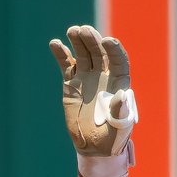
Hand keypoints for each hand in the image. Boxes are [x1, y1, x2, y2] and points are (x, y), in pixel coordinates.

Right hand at [49, 24, 136, 159]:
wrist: (95, 146)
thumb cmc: (113, 137)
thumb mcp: (120, 128)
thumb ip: (120, 111)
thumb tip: (121, 95)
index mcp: (120, 82)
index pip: (118, 60)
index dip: (114, 49)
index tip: (107, 41)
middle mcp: (104, 75)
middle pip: (100, 52)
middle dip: (92, 40)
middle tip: (84, 30)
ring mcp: (88, 76)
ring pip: (84, 53)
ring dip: (78, 41)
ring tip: (72, 31)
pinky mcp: (72, 82)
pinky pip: (67, 64)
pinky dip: (61, 53)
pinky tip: (55, 43)